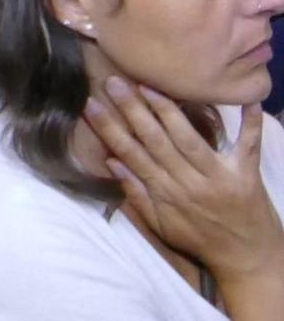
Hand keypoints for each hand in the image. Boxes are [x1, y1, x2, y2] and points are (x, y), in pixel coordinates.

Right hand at [85, 78, 283, 281]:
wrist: (248, 259)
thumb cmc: (200, 241)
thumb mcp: (162, 227)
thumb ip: (137, 195)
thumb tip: (112, 163)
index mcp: (167, 193)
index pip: (131, 154)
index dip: (109, 129)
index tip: (90, 105)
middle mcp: (190, 182)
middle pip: (156, 140)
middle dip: (132, 110)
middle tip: (113, 82)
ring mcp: (219, 176)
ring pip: (189, 138)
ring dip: (168, 110)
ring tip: (148, 85)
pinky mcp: (247, 173)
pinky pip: (249, 144)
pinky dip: (250, 122)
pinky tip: (248, 99)